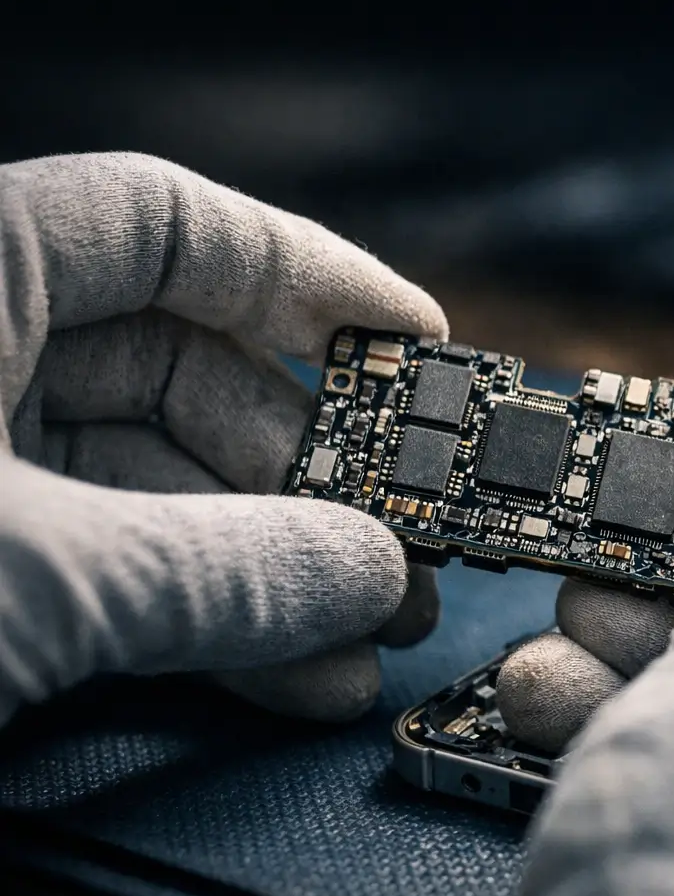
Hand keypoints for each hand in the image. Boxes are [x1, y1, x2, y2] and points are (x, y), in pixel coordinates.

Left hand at [0, 153, 448, 724]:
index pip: (166, 222)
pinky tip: (286, 673)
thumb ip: (219, 569)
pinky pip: (100, 562)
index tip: (413, 338)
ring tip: (362, 630)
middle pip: (181, 371)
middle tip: (401, 541)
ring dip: (269, 565)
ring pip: (149, 484)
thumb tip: (364, 573)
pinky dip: (192, 618)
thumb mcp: (33, 573)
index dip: (307, 275)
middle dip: (310, 473)